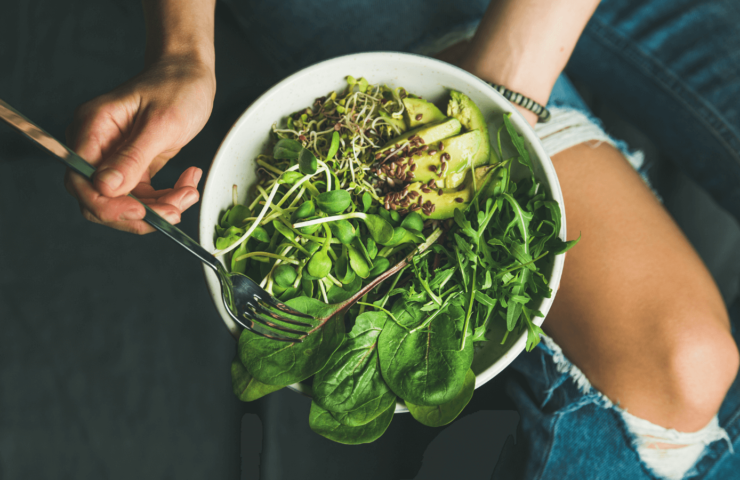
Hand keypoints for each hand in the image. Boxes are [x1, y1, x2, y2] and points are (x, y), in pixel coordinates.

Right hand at [65, 55, 215, 233]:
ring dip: (160, 208)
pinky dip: (167, 198)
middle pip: (100, 199)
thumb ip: (133, 156)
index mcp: (93, 128)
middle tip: (175, 210)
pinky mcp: (134, 166)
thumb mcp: (161, 122)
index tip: (140, 211)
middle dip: (139, 212)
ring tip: (189, 193)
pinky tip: (187, 185)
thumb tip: (105, 187)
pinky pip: (143, 196)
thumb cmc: (176, 87)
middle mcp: (98, 146)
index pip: (81, 181)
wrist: (190, 75)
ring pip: (126, 203)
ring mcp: (115, 158)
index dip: (106, 204)